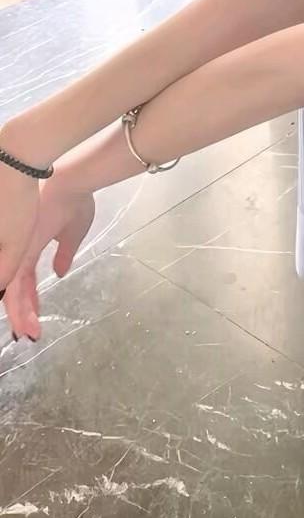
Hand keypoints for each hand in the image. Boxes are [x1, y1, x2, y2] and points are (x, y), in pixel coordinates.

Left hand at [2, 175, 94, 341]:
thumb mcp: (72, 233)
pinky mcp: (21, 254)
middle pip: (17, 291)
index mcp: (33, 247)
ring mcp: (19, 254)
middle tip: (29, 333)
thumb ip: (64, 253)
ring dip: (21, 315)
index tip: (36, 318)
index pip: (27, 281)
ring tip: (28, 333)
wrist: (70, 184)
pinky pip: (17, 286)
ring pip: (14, 293)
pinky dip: (20, 305)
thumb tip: (60, 271)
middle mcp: (21, 253)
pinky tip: (23, 320)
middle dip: (23, 314)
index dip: (30, 301)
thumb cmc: (75, 202)